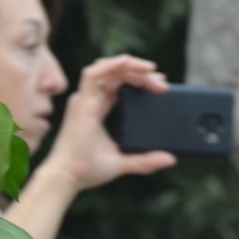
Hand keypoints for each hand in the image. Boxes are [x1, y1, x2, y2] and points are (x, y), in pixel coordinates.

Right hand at [42, 54, 177, 193]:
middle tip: (163, 83)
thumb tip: (170, 159)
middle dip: (140, 73)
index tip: (160, 86)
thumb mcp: (122, 163)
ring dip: (130, 66)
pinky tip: (127, 61)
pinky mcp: (81, 103)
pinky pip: (93, 74)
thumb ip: (145, 160)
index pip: (118, 85)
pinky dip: (109, 65)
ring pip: (107, 68)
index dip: (138, 80)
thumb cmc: (86, 171)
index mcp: (96, 109)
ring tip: (152, 70)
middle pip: (116, 74)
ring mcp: (84, 100)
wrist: (68, 177)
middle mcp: (89, 100)